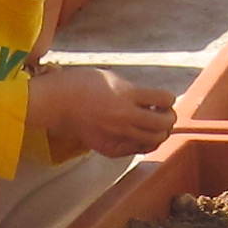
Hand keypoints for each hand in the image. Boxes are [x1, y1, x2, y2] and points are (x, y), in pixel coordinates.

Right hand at [31, 67, 176, 157]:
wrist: (58, 102)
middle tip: (163, 114)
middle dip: (168, 117)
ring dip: (160, 132)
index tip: (162, 99)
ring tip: (153, 126)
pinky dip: (146, 143)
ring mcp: (118, 133)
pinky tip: (140, 135)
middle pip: (164, 123)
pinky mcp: (110, 147)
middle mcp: (125, 115)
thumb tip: (154, 102)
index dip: (168, 99)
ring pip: (155, 139)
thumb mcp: (112, 78)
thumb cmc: (82, 85)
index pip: (164, 99)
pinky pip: (138, 149)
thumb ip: (134, 91)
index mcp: (126, 94)